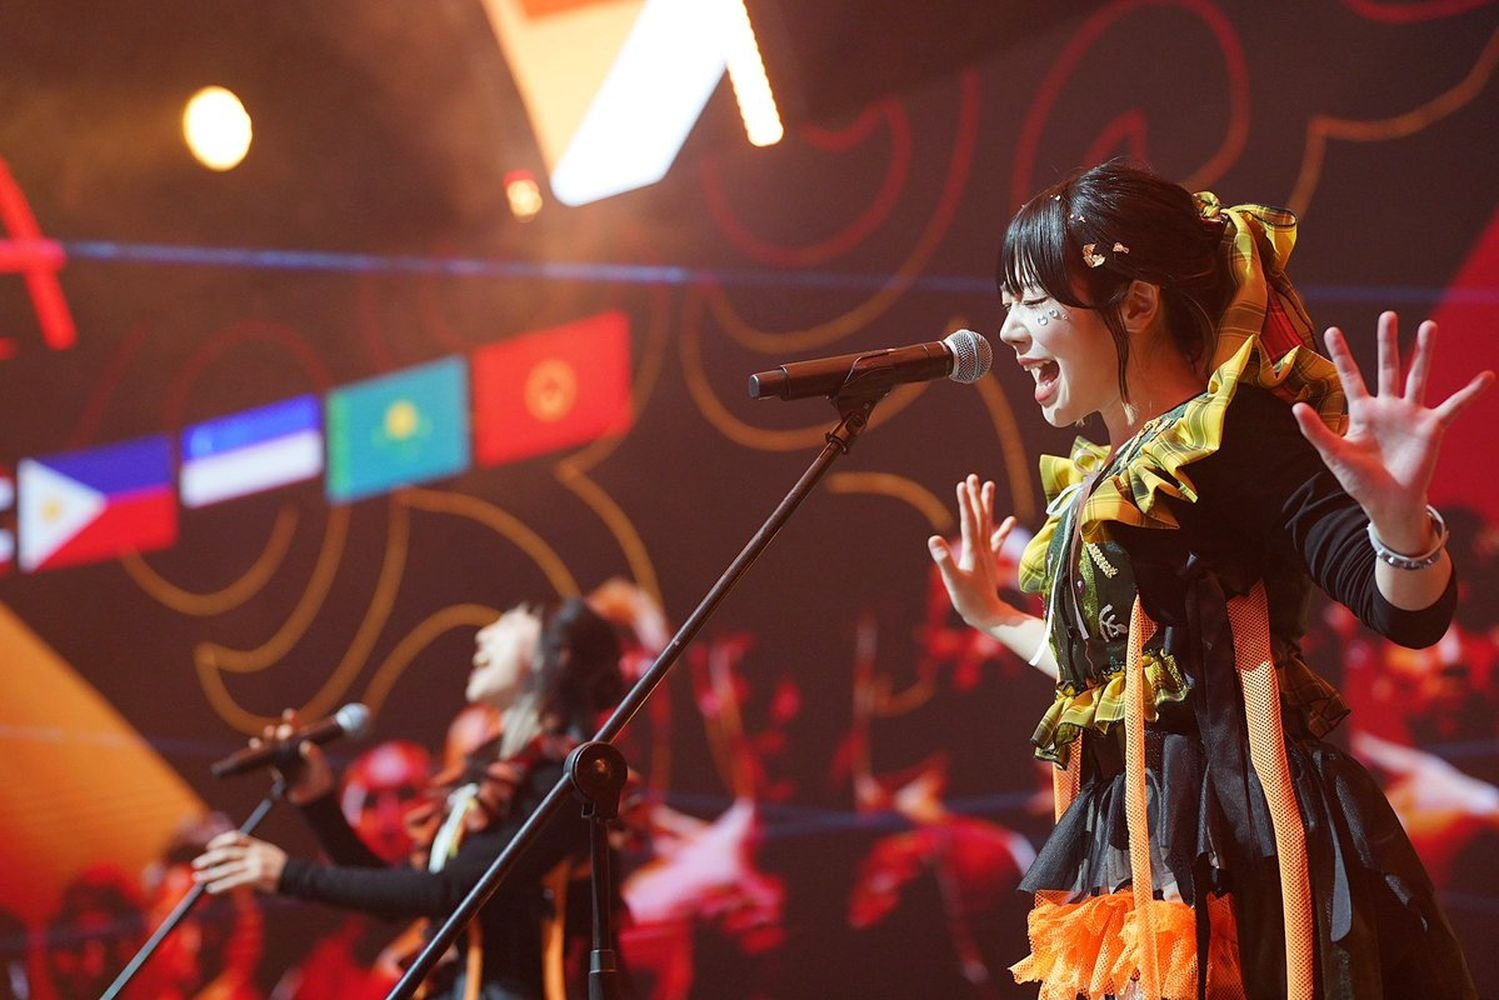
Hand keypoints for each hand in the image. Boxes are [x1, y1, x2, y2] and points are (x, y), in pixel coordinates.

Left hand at [191, 831, 286, 893]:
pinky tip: (211, 889)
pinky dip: (221, 885)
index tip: (209, 847)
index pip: (235, 837)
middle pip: (227, 852)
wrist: (295, 876)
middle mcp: (255, 852)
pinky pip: (234, 881)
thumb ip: (251, 853)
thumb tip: (230, 858)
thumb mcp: (267, 854)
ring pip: (228, 868)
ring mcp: (256, 864)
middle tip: (196, 864)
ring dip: (210, 874)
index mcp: (257, 845)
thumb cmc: (279, 868)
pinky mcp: (257, 876)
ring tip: (197, 878)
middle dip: (209, 858)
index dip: (220, 841)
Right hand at [258, 708, 333, 804]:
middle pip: (284, 737)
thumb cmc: (320, 780)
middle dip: (282, 732)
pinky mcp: (276, 769)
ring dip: (269, 739)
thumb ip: (315, 757)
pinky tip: (255, 743)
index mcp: (305, 745)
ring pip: (273, 746)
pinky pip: (266, 759)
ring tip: (269, 732)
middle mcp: (293, 750)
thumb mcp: (321, 767)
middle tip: (280, 733)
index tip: (289, 714)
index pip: (299, 730)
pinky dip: (259, 751)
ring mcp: (284, 759)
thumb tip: (306, 746)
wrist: (313, 797)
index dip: (293, 721)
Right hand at [928, 474, 1020, 631]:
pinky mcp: (989, 562)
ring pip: (987, 524)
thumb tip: (934, 539)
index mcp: (973, 550)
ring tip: (988, 486)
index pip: (969, 521)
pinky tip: (1010, 520)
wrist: (989, 616)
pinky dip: (1002, 529)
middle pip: (979, 517)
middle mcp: (982, 548)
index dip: (966, 502)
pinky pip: (996, 541)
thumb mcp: (953, 581)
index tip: (962, 484)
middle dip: (975, 497)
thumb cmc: (969, 601)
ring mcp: (987, 554)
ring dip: (987, 505)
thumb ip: (944, 560)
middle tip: (972, 477)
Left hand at [1293, 312, 1492, 550]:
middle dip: (1386, 342)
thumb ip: (1316, 431)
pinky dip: (1470, 393)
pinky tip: (1486, 377)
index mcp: (1362, 412)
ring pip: (1418, 376)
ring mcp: (1411, 415)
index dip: (1341, 354)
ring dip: (1424, 351)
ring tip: (1429, 325)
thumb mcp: (1334, 454)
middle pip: (1387, 367)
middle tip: (1388, 315)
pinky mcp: (1432, 427)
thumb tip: (1296, 407)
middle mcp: (1388, 407)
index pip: (1349, 376)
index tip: (1331, 330)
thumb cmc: (1360, 481)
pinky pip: (1454, 406)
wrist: (1388, 502)